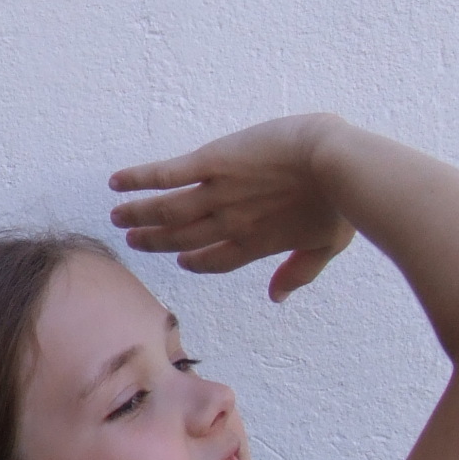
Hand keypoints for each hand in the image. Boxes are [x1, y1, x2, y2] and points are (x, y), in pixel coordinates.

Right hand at [109, 113, 356, 301]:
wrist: (335, 163)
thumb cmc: (341, 202)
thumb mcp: (327, 244)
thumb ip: (300, 271)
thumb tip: (277, 297)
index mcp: (255, 244)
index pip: (214, 260)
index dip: (194, 262)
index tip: (181, 260)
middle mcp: (229, 223)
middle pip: (182, 239)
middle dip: (156, 241)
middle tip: (133, 240)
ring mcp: (217, 194)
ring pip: (166, 210)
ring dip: (139, 215)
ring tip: (118, 217)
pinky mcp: (211, 162)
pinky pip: (166, 175)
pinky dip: (139, 179)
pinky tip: (117, 182)